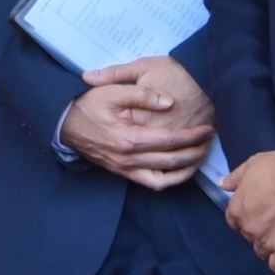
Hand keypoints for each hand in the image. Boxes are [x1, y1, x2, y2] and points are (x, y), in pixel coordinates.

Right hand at [61, 55, 214, 188]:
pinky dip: (171, 180)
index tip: (207, 128)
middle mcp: (129, 159)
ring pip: (165, 176)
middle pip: (172, 160)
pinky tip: (181, 170)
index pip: (169, 140)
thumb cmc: (88, 104)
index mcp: (128, 138)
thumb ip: (141, 94)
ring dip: (187, 167)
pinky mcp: (123, 173)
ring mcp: (125, 169)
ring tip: (200, 154)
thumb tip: (169, 102)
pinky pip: (153, 183)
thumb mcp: (111, 91)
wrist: (64, 123)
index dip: (191, 136)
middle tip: (210, 140)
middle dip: (195, 150)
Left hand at [223, 149, 274, 271]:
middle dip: (259, 232)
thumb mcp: (253, 164)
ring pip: (262, 252)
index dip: (246, 220)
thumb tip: (222, 184)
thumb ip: (236, 178)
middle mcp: (248, 225)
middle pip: (249, 237)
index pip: (234, 222)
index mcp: (237, 206)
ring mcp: (265, 239)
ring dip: (270, 247)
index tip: (258, 217)